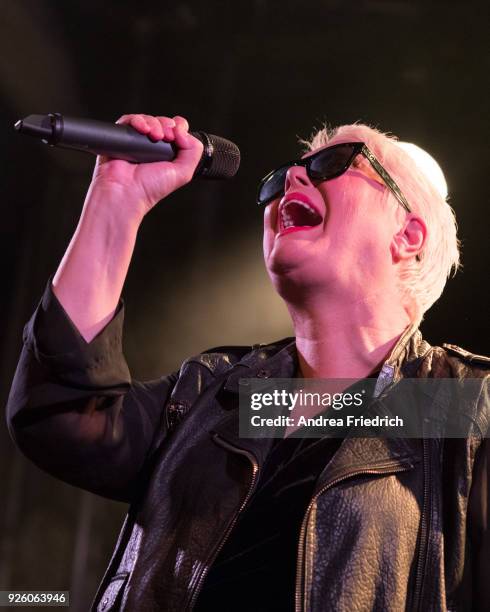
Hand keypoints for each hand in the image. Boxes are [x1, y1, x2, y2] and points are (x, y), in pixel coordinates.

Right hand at [89, 113, 203, 220]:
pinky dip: (138, 120)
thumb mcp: (183, 172)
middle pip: (164, 122)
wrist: (127, 191)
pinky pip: (130, 120)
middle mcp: (154, 147)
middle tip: (166, 137)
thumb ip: (193, 152)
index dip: (179, 127)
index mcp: (169, 154)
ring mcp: (138, 141)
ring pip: (148, 119)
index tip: (177, 136)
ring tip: (154, 136)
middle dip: (167, 124)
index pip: (178, 130)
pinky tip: (142, 130)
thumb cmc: (151, 188)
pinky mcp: (122, 136)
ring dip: (154, 123)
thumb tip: (183, 131)